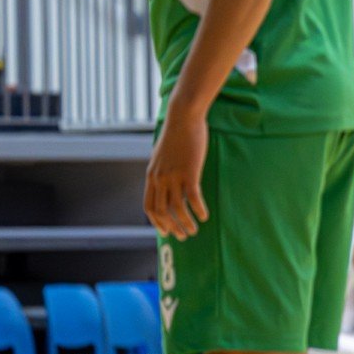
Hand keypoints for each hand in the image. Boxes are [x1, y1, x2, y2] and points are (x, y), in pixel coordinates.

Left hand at [144, 109, 209, 239]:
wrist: (183, 117)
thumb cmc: (177, 135)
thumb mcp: (163, 156)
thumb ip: (163, 171)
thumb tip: (168, 182)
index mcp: (152, 176)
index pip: (149, 207)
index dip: (157, 222)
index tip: (166, 231)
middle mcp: (160, 178)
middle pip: (162, 211)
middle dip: (172, 227)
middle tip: (184, 236)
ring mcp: (174, 176)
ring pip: (177, 208)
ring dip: (185, 222)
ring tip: (195, 230)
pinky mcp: (189, 171)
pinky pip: (193, 197)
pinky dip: (198, 210)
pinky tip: (205, 216)